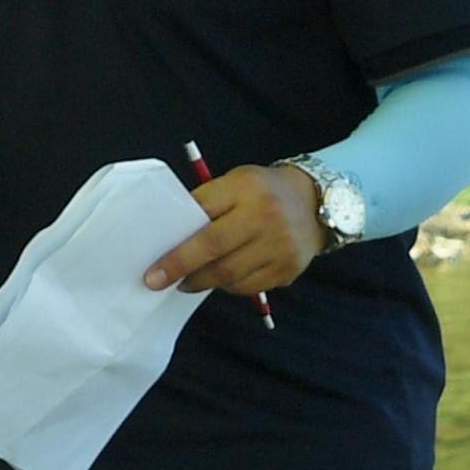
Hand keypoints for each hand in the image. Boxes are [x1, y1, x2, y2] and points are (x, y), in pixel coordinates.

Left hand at [145, 163, 322, 295]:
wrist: (317, 202)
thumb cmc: (264, 191)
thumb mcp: (236, 182)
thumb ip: (209, 204)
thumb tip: (173, 237)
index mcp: (246, 188)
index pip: (201, 215)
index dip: (175, 243)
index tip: (152, 263)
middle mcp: (266, 216)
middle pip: (214, 250)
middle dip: (181, 268)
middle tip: (156, 282)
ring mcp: (280, 246)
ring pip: (229, 275)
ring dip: (202, 281)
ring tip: (188, 280)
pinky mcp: (288, 269)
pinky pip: (248, 287)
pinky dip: (228, 286)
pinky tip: (220, 279)